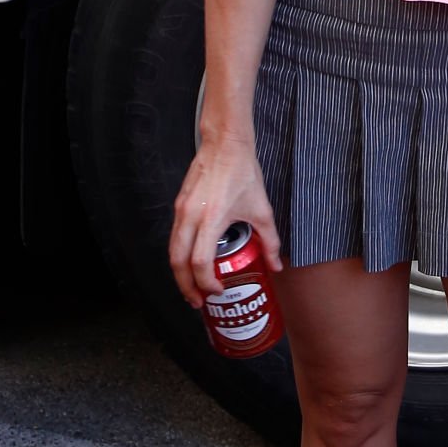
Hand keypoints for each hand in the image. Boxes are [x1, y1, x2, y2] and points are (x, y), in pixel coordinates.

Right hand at [168, 141, 282, 308]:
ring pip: (172, 250)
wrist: (225, 145)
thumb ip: (269, 240)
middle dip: (186, 286)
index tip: (217, 290)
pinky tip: (191, 263)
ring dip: (179, 273)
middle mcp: (190, 216)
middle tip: (198, 301)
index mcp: (212, 218)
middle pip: (178, 262)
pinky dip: (179, 255)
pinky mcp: (178, 205)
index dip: (206, 282)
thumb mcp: (261, 209)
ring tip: (192, 288)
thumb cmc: (242, 173)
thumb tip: (275, 265)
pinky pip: (174, 237)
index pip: (200, 261)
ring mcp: (181, 210)